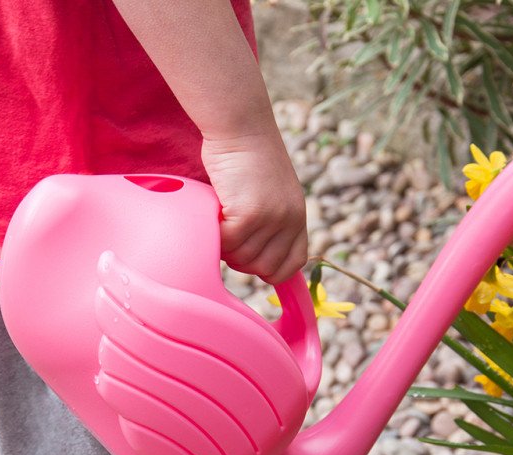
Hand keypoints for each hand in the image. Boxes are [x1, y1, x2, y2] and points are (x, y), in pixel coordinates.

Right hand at [202, 127, 307, 284]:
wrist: (241, 126)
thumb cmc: (248, 157)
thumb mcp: (272, 193)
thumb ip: (271, 223)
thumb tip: (253, 260)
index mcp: (298, 217)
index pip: (294, 264)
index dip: (272, 271)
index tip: (253, 264)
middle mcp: (290, 220)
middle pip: (265, 267)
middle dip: (242, 260)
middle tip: (228, 238)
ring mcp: (272, 218)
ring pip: (243, 258)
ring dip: (227, 247)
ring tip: (220, 222)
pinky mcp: (250, 214)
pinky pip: (228, 244)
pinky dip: (216, 236)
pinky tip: (214, 217)